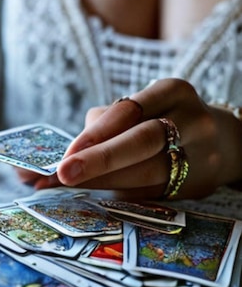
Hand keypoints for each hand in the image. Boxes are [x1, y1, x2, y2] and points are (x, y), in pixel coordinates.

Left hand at [55, 78, 241, 199]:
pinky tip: (95, 195)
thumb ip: (105, 123)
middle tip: (64, 173)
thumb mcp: (143, 107)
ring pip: (148, 171)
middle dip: (99, 159)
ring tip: (68, 185)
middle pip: (142, 140)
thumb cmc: (164, 120)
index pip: (129, 110)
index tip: (66, 153)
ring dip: (104, 181)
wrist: (224, 142)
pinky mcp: (199, 183)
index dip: (96, 133)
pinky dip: (119, 193)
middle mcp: (191, 119)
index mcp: (171, 91)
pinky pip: (153, 192)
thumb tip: (62, 155)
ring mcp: (200, 152)